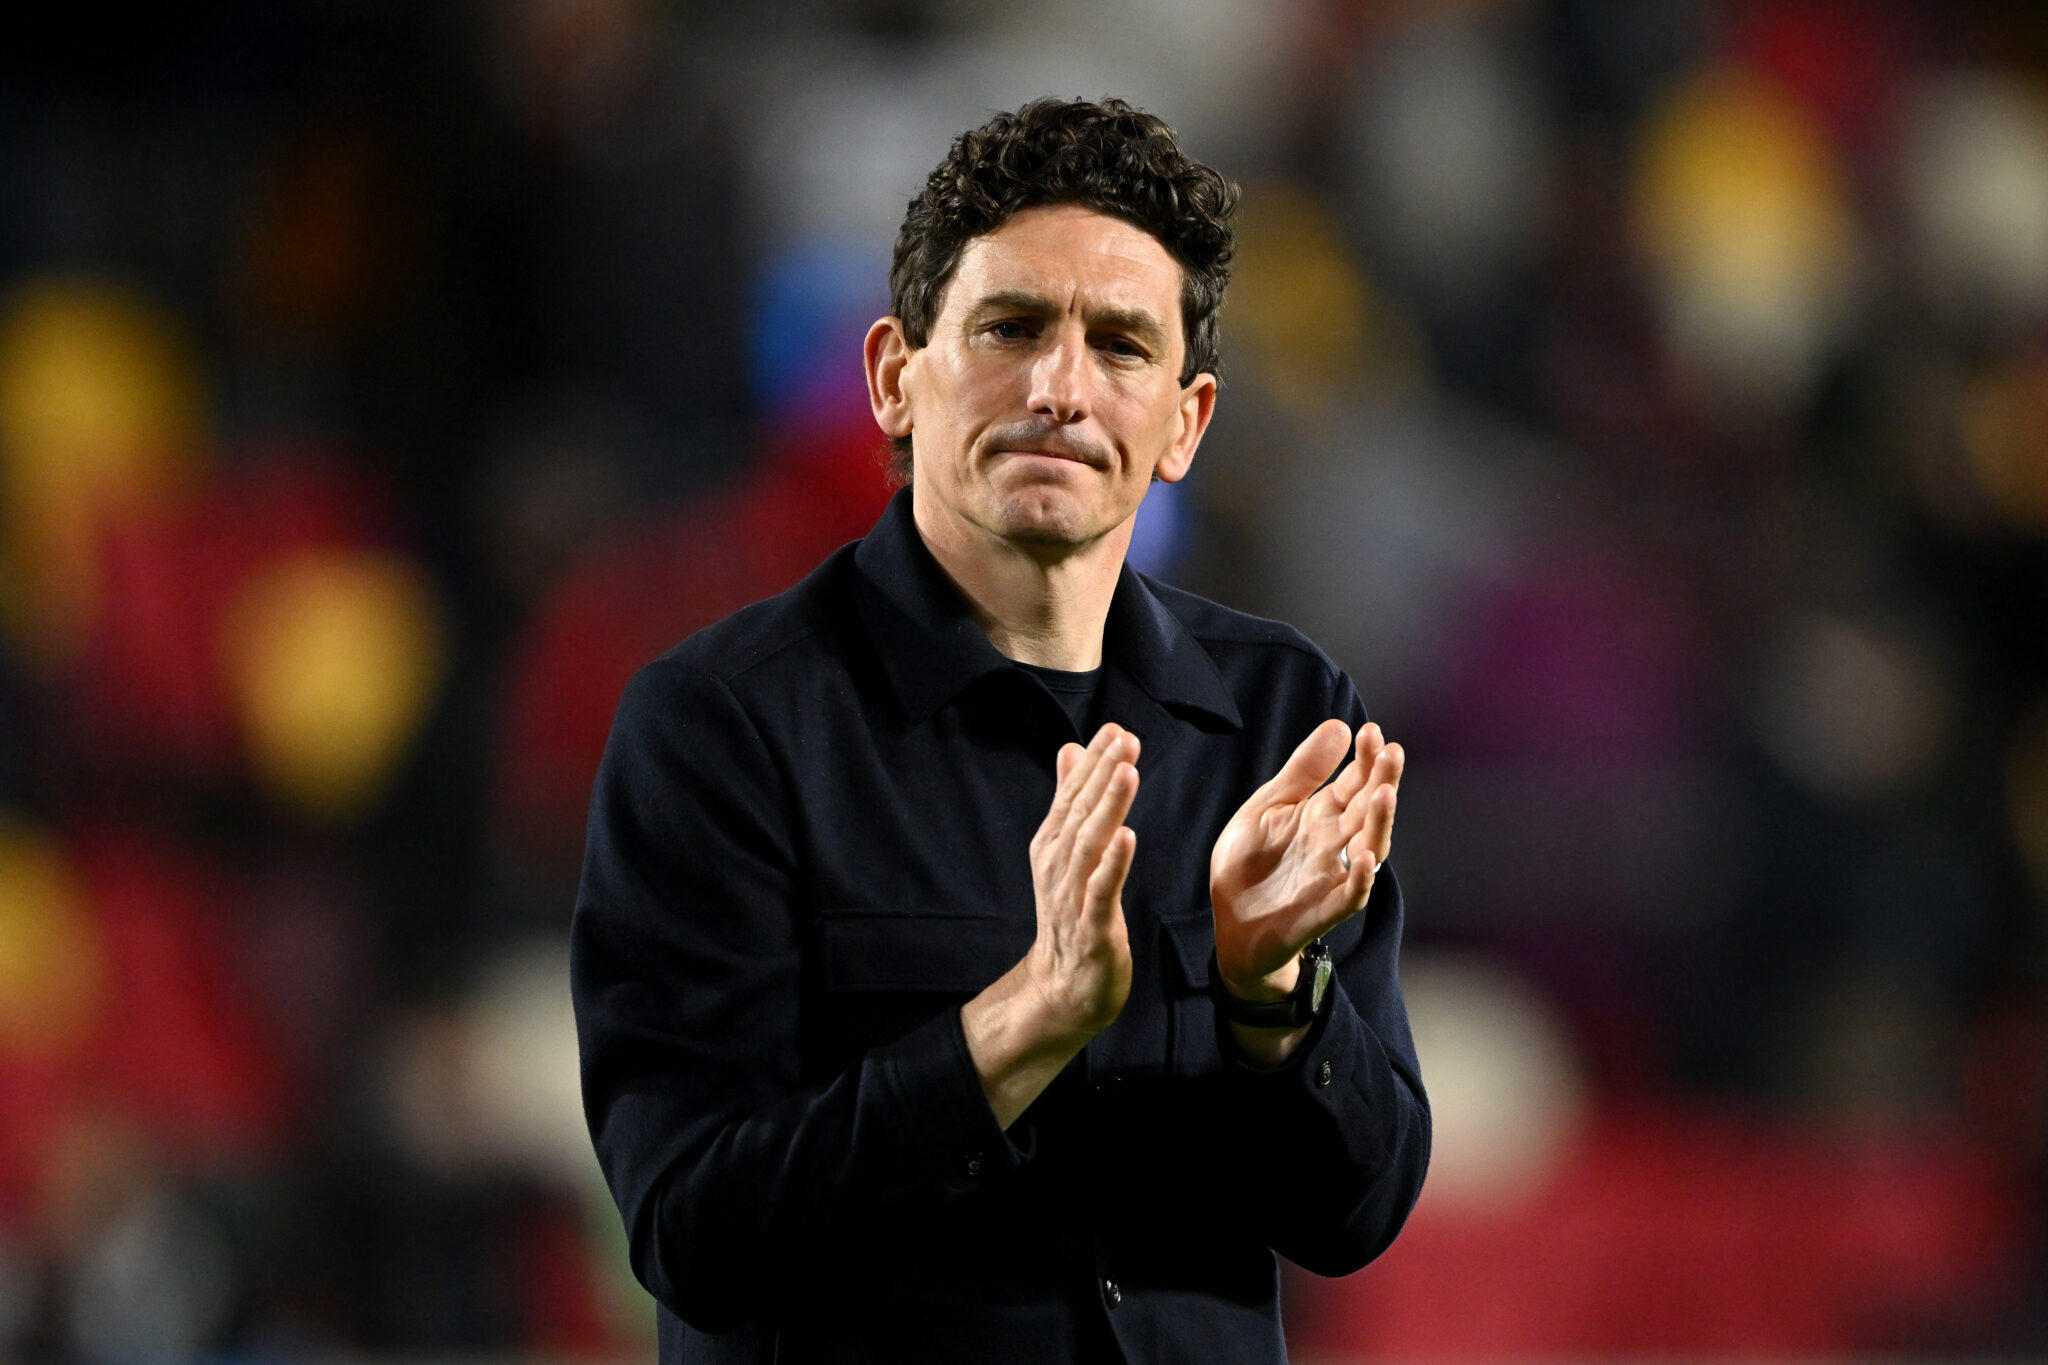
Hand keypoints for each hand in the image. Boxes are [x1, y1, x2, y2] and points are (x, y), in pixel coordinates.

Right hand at [1021, 723, 1139, 1034]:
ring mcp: (1071, 898)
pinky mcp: (1091, 928)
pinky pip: (1101, 891)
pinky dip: (1113, 863)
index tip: (1115, 728)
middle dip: (1102, 773)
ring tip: (1127, 772)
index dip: (1092, 761)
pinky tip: (1128, 836)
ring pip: (1089, 845)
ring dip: (1108, 807)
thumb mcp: (1068, 854)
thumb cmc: (1073, 915)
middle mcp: (1056, 866)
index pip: (1071, 795)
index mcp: (1052, 846)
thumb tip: (1070, 750)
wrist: (1065, 988)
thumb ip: (1070, 803)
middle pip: (1079, 812)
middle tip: (1124, 738)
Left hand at [1209, 720, 1402, 1000]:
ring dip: (1379, 823)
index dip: (1365, 758)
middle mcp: (1335, 843)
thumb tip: (1339, 726)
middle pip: (1367, 809)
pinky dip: (1360, 879)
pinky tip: (1363, 858)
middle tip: (1392, 752)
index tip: (1371, 731)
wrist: (1230, 924)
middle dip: (1382, 781)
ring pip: (1369, 848)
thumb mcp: (1266, 808)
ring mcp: (1332, 877)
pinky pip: (1350, 896)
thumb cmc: (1250, 865)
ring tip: (1385, 793)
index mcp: (1321, 815)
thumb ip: (1301, 772)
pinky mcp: (1323, 911)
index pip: (1353, 782)